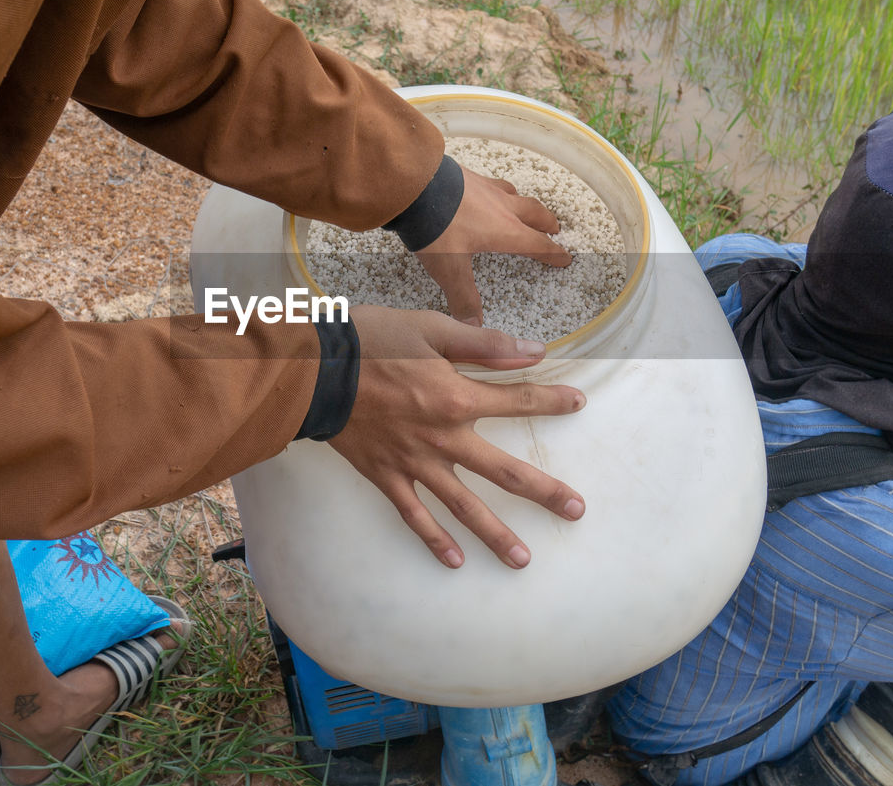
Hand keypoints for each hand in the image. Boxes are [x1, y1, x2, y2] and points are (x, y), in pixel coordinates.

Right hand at [327, 305, 585, 569]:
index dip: (552, 401)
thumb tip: (534, 350)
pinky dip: (433, 539)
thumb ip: (484, 344)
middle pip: (504, 471)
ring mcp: (415, 463)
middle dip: (544, 491)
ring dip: (495, 534)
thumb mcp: (431, 329)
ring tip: (523, 560)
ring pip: (463, 506)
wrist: (314, 371)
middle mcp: (443, 438)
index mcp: (457, 397)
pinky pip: (414, 515)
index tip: (578, 403)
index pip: (519, 401)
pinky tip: (455, 562)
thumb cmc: (371, 341)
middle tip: (576, 511)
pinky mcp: (386, 476)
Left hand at [416, 167, 571, 325]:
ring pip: (515, 194)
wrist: (414, 185)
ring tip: (524, 209)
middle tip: (554, 229)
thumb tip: (474, 325)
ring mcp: (485, 187)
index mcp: (505, 230)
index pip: (539, 244)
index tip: (564, 257)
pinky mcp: (467, 175)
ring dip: (524, 204)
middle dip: (547, 223)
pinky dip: (497, 190)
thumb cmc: (435, 225)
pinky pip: (491, 183)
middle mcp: (501, 206)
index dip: (553, 253)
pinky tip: (484, 192)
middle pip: (535, 213)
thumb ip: (463, 297)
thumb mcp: (450, 269)